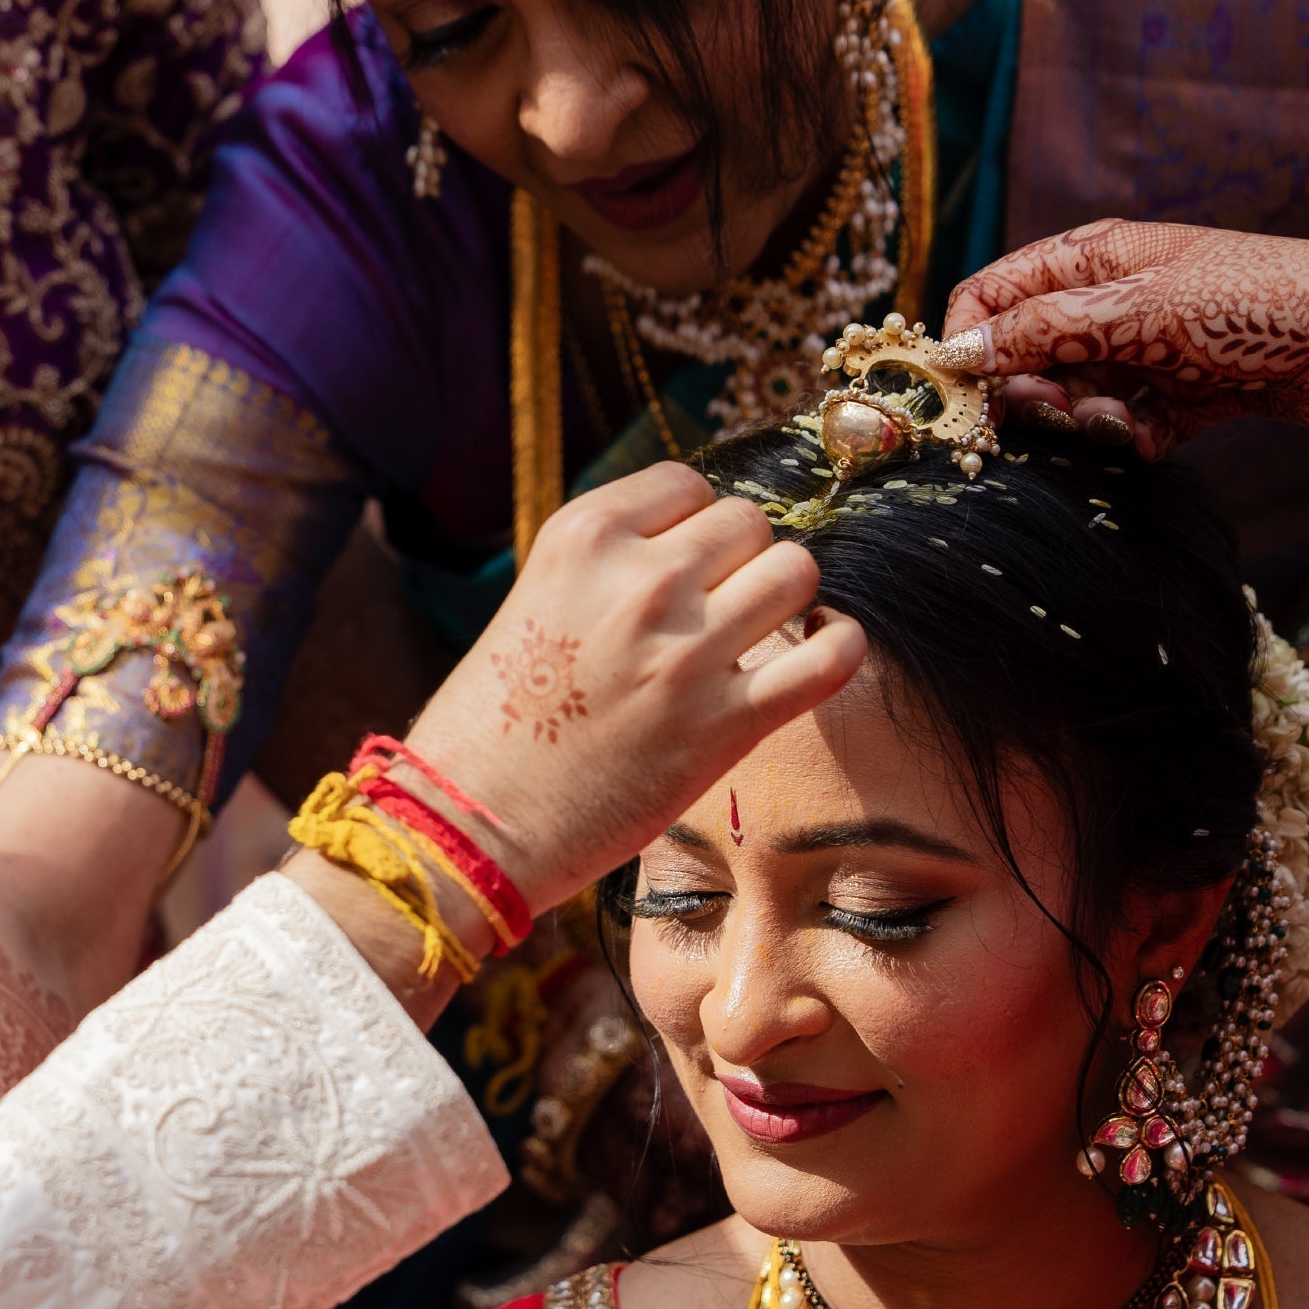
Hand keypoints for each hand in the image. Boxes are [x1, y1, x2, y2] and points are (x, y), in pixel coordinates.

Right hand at [398, 463, 863, 913]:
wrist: (469, 826)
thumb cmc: (490, 724)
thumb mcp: (533, 603)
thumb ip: (608, 567)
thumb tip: (696, 551)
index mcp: (583, 537)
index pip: (687, 483)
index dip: (693, 525)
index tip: (681, 565)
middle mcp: (640, 581)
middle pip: (747, 523)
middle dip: (740, 560)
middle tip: (716, 609)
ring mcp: (688, 652)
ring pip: (795, 572)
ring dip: (784, 599)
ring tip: (758, 634)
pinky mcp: (726, 726)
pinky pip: (830, 656)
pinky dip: (839, 646)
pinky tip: (818, 653)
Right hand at [938, 221, 1308, 514]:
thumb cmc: (1259, 305)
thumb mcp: (1138, 311)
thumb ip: (1045, 329)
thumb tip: (959, 351)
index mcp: (1096, 255)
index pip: (993, 293)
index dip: (969, 342)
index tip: (968, 396)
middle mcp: (1118, 297)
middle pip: (1030, 351)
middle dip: (1031, 392)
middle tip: (1056, 415)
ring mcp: (1154, 348)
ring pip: (1079, 395)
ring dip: (1086, 421)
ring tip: (1126, 425)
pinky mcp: (1190, 396)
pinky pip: (1131, 425)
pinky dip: (1133, 439)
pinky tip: (1157, 439)